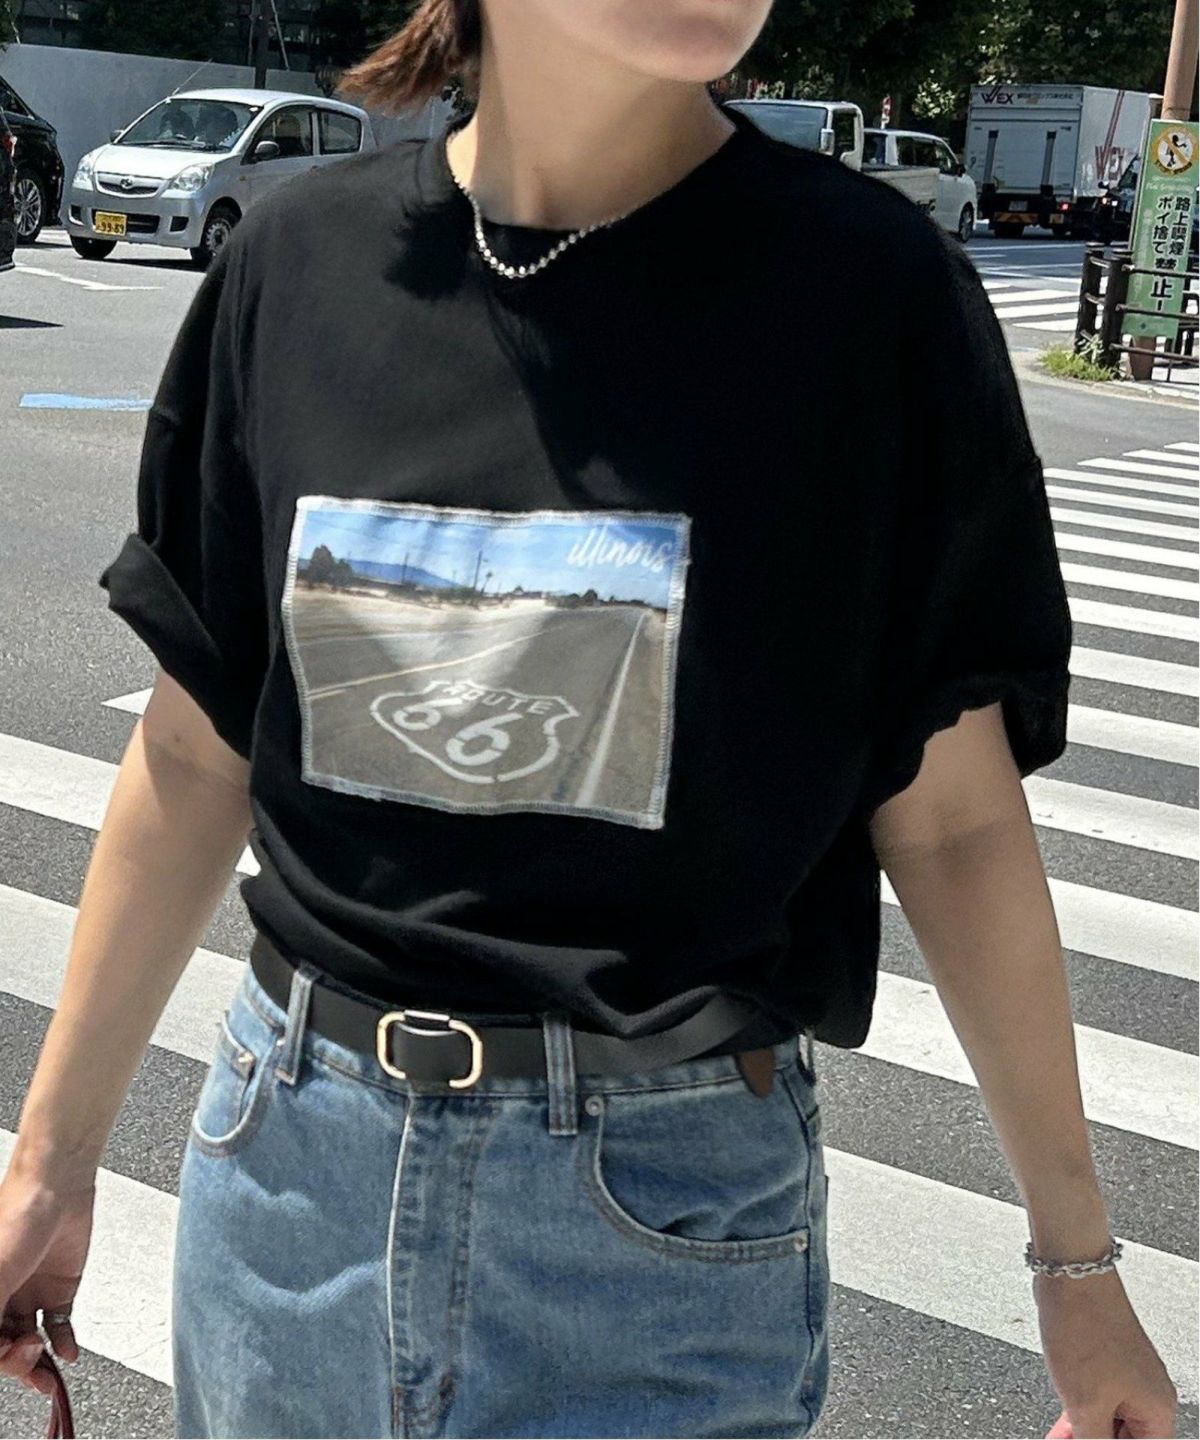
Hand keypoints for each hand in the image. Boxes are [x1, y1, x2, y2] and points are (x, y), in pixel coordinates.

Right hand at [0, 1160, 94, 1397]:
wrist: (57, 1186)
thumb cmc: (15, 1217)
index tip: (7, 1355)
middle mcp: (1, 1296)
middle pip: (4, 1347)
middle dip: (15, 1362)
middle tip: (28, 1355)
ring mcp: (29, 1294)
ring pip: (29, 1342)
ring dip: (38, 1362)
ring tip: (48, 1370)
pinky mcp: (59, 1288)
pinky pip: (58, 1326)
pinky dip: (63, 1344)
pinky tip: (66, 1355)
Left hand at [1036, 1267, 1176, 1437]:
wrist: (1071, 1276)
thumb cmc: (1085, 1328)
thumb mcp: (1085, 1405)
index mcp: (1158, 1408)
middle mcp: (1150, 1389)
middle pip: (1126, 1434)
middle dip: (1094, 1436)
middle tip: (1065, 1437)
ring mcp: (1130, 1370)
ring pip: (1110, 1413)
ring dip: (1086, 1423)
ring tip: (1061, 1427)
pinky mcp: (1109, 1354)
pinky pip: (1099, 1390)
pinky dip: (1082, 1402)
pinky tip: (1063, 1405)